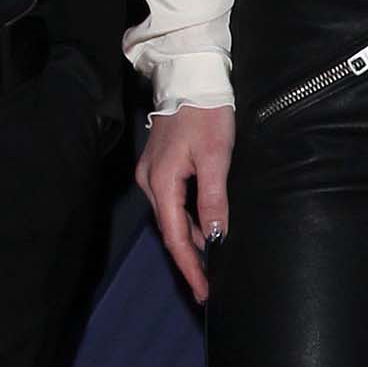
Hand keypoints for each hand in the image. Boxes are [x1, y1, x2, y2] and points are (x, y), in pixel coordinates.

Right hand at [135, 104, 235, 302]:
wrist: (190, 75)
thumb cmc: (205, 113)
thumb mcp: (217, 157)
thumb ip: (213, 199)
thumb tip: (215, 237)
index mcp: (162, 182)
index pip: (176, 237)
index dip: (190, 267)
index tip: (203, 291)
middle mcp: (150, 182)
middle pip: (170, 230)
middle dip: (189, 259)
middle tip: (207, 286)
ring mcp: (151, 173)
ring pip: (171, 217)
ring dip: (190, 240)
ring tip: (208, 264)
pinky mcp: (158, 165)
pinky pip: (173, 202)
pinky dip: (188, 220)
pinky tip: (203, 229)